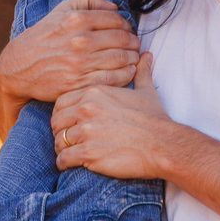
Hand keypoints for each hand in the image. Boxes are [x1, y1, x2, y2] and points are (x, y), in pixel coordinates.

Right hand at [0, 0, 140, 134]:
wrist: (19, 67)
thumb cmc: (44, 37)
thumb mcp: (61, 9)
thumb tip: (113, 6)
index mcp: (76, 19)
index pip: (116, 19)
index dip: (127, 25)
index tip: (128, 30)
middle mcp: (80, 40)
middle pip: (122, 39)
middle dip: (133, 42)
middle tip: (135, 45)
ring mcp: (80, 63)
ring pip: (120, 59)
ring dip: (133, 58)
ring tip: (134, 57)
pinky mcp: (79, 83)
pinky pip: (112, 79)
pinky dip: (126, 75)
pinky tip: (129, 72)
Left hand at [51, 51, 169, 177]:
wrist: (163, 144)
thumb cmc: (155, 119)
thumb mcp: (146, 91)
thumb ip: (141, 72)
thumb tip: (146, 55)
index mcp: (95, 93)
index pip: (62, 102)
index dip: (62, 113)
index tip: (68, 122)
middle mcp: (87, 109)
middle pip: (56, 120)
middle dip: (59, 131)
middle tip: (66, 139)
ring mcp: (86, 132)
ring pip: (58, 140)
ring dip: (61, 148)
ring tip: (67, 153)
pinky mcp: (88, 153)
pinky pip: (63, 158)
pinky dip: (63, 163)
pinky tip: (69, 164)